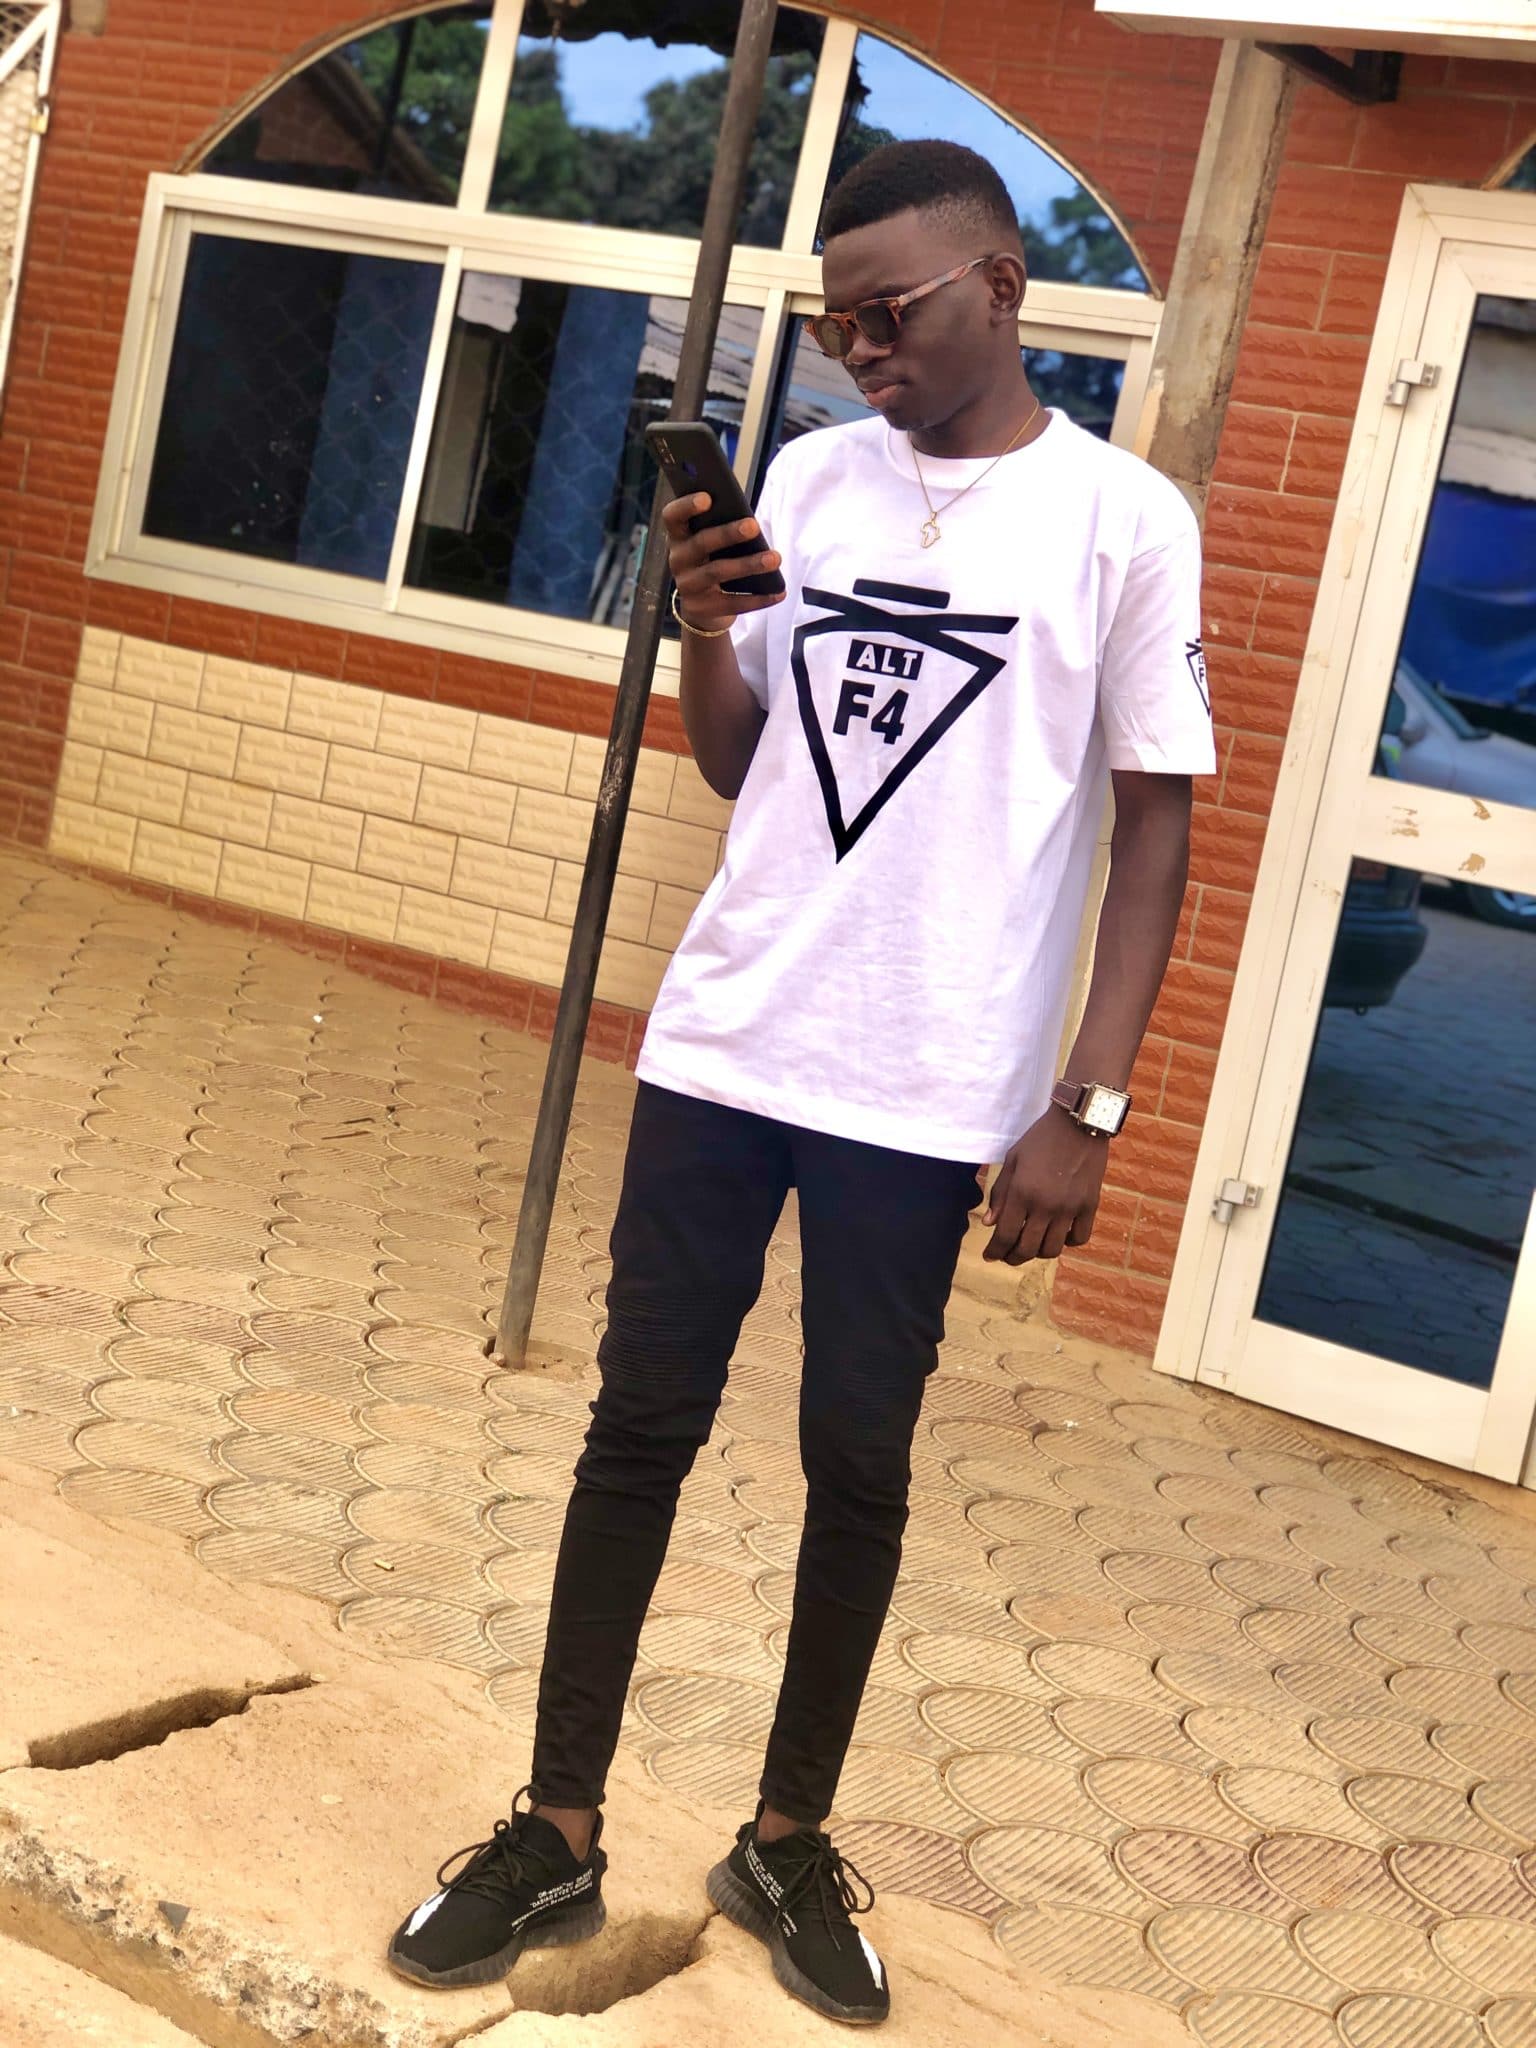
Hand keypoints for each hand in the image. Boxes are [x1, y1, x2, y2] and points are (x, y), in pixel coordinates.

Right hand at [662, 492, 784, 631]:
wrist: (702, 610)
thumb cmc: (712, 563)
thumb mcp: (711, 546)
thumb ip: (721, 528)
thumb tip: (750, 521)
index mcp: (679, 537)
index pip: (672, 517)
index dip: (686, 506)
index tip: (707, 497)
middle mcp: (678, 560)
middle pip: (701, 543)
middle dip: (728, 533)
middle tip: (753, 526)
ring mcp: (688, 586)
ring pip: (718, 572)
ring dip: (749, 564)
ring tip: (775, 559)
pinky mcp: (702, 608)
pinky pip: (733, 603)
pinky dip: (758, 599)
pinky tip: (779, 592)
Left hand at [979, 1109, 1107, 1264]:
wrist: (1078, 1123)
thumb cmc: (1040, 1139)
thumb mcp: (1013, 1160)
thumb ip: (1000, 1193)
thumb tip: (989, 1222)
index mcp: (1022, 1192)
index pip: (1005, 1235)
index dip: (995, 1251)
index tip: (989, 1256)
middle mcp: (1046, 1205)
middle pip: (1028, 1248)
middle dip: (1013, 1257)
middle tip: (1008, 1255)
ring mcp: (1070, 1208)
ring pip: (1053, 1249)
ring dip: (1039, 1253)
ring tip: (1033, 1245)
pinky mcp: (1090, 1206)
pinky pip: (1079, 1238)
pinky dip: (1068, 1242)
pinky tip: (1060, 1234)